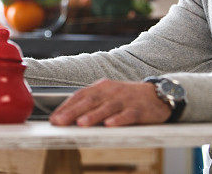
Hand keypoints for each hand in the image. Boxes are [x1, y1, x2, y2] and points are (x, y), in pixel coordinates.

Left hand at [49, 79, 170, 126]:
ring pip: (107, 108)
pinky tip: (110, 125)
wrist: (157, 94)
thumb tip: (69, 115)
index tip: (54, 118)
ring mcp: (125, 100)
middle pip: (90, 101)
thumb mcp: (107, 95)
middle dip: (73, 112)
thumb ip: (91, 103)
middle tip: (59, 122)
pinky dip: (118, 120)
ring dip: (93, 116)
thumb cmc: (127, 97)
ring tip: (81, 123)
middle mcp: (111, 91)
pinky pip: (127, 115)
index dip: (66, 106)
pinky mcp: (139, 110)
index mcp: (101, 87)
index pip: (80, 95)